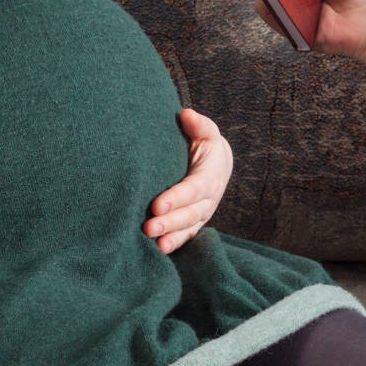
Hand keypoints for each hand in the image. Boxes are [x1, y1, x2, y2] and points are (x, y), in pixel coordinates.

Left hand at [143, 108, 232, 252]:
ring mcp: (203, 212)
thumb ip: (198, 124)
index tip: (156, 205)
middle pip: (190, 212)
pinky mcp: (195, 221)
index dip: (176, 198)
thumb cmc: (204, 143)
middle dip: (170, 222)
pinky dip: (175, 243)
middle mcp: (209, 198)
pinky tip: (159, 250)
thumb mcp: (205, 131)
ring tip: (154, 243)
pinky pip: (187, 235)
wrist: (217, 161)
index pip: (193, 189)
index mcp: (211, 175)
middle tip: (148, 227)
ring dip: (171, 236)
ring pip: (188, 227)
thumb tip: (187, 115)